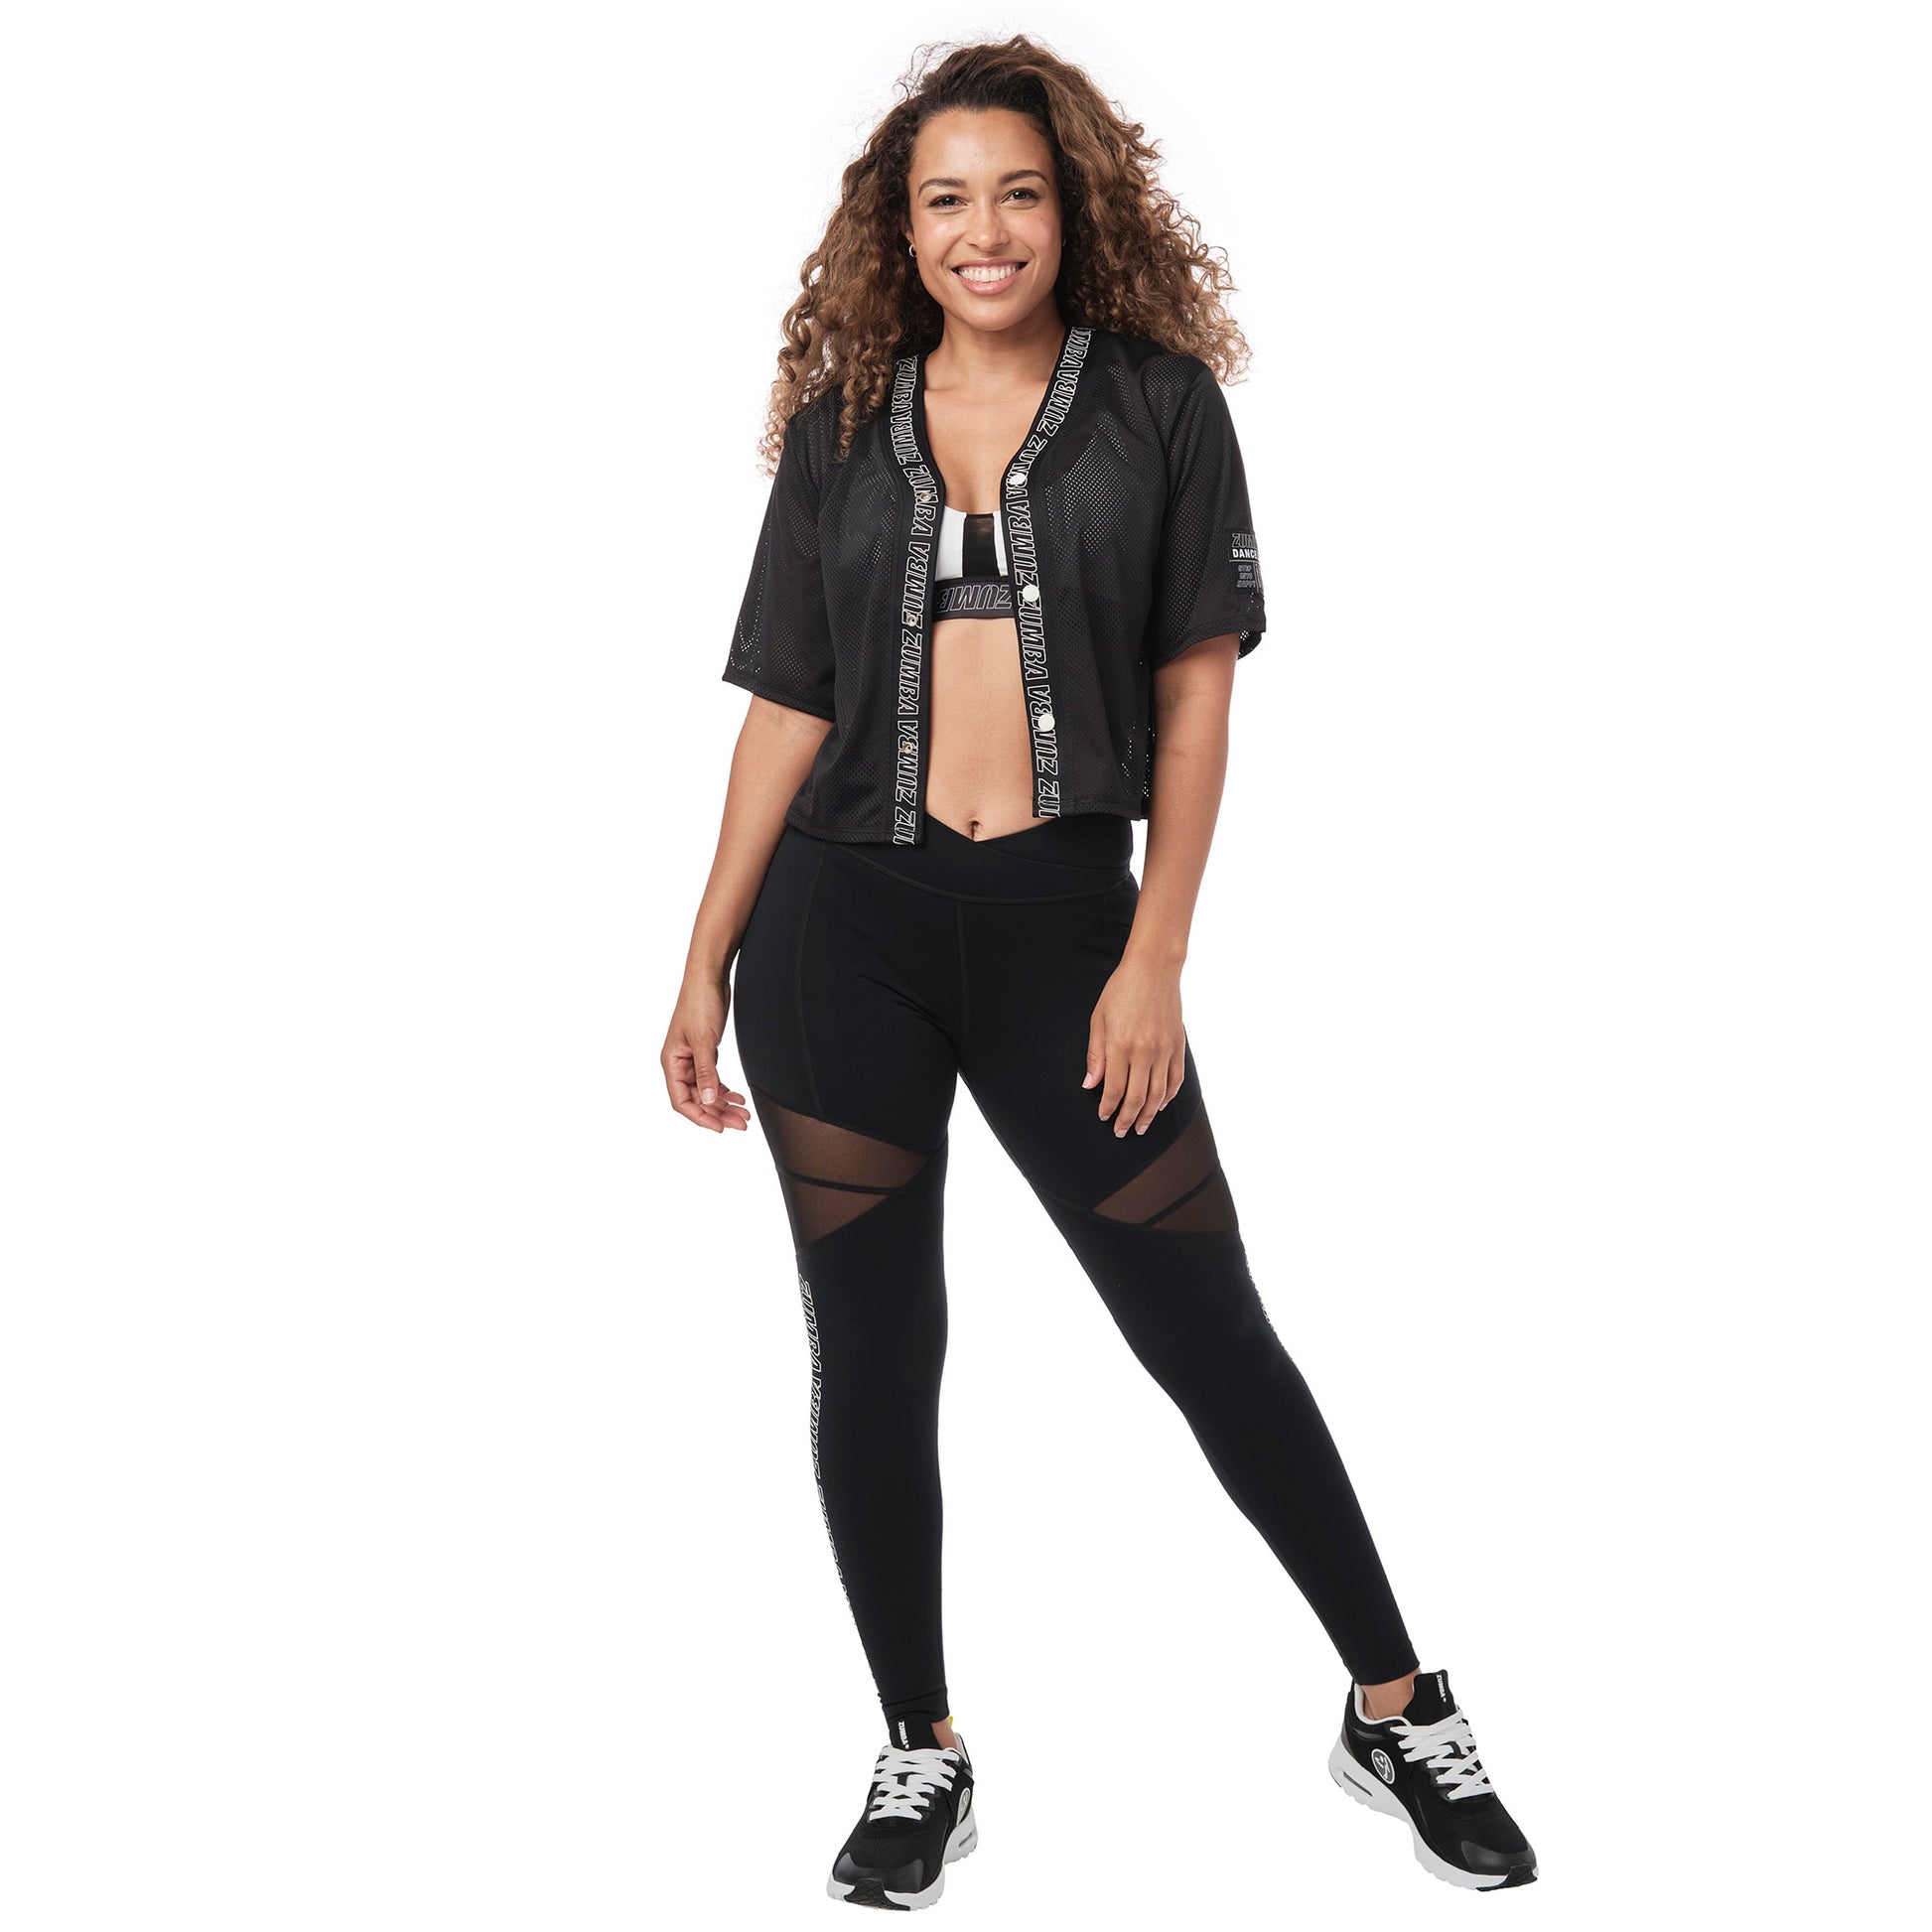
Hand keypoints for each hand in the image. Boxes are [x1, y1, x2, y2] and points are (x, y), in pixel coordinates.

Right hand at [663, 968, 750, 1131]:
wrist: (709, 978)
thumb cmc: (699, 1003)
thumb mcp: (704, 1040)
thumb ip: (706, 1071)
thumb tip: (708, 1100)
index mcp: (671, 1062)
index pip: (681, 1101)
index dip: (700, 1117)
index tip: (720, 1128)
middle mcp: (679, 1063)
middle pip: (696, 1099)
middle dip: (718, 1113)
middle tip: (740, 1124)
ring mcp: (693, 1058)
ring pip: (707, 1091)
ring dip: (724, 1104)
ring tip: (744, 1115)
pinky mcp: (706, 1052)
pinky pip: (713, 1079)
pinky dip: (726, 1090)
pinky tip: (738, 1098)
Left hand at [1083, 953, 1185, 1135]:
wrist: (1153, 969)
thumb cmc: (1121, 991)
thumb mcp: (1099, 1019)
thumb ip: (1096, 1055)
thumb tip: (1090, 1085)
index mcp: (1120, 1045)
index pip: (1114, 1089)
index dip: (1108, 1108)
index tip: (1104, 1117)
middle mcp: (1143, 1051)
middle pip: (1137, 1097)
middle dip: (1127, 1119)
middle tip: (1122, 1132)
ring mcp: (1164, 1049)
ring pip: (1158, 1093)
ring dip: (1149, 1115)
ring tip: (1141, 1127)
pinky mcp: (1178, 1045)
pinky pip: (1175, 1079)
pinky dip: (1168, 1096)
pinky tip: (1160, 1105)